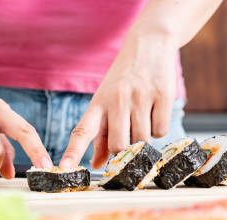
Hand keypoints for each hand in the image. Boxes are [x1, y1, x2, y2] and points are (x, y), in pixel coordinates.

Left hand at [59, 32, 177, 168]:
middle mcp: (117, 99)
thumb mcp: (107, 102)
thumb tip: (97, 164)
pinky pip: (161, 131)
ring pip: (142, 140)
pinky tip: (155, 112)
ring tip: (143, 116)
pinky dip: (159, 129)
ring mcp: (140, 97)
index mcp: (98, 103)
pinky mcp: (162, 95)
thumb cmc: (124, 79)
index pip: (82, 131)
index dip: (73, 152)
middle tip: (129, 132)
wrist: (150, 44)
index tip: (64, 168)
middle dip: (125, 148)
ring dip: (144, 137)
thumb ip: (102, 135)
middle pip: (119, 145)